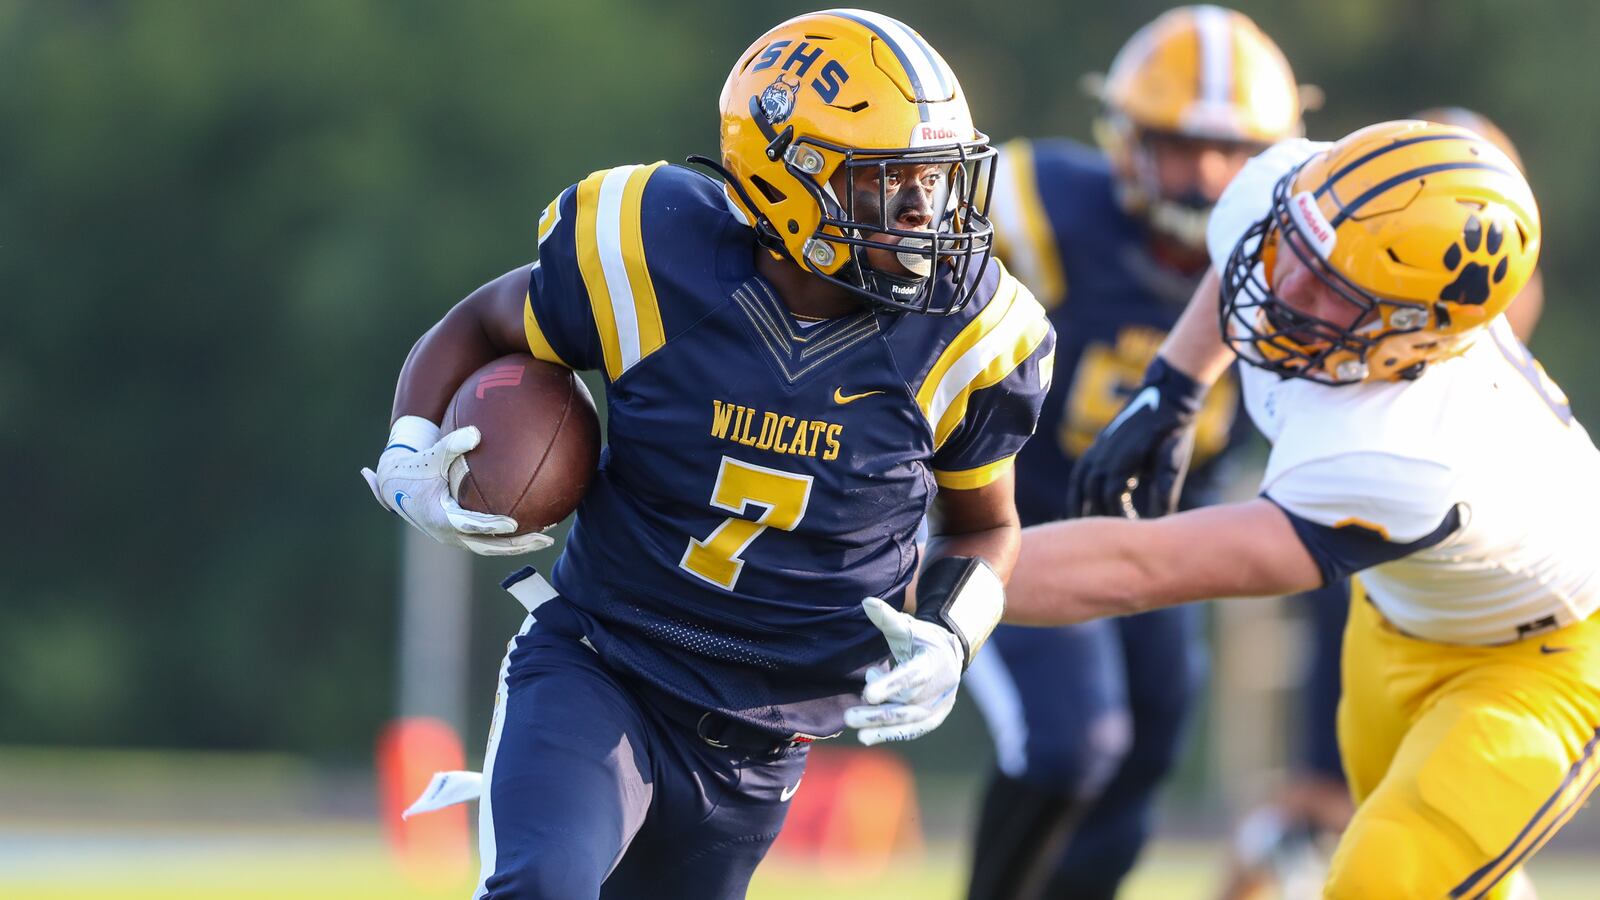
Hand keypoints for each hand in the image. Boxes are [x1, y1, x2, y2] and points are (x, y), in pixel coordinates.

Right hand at [361, 416, 552, 555]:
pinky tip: (533, 529)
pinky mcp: (459, 537)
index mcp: (439, 516)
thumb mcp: (431, 455)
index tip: (513, 524)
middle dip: (517, 545)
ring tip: (546, 538)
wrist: (394, 486)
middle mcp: (448, 533)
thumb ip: (453, 444)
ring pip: (490, 548)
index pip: (469, 525)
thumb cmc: (416, 468)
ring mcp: (454, 538)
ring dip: (518, 546)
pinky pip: (487, 542)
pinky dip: (509, 540)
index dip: (491, 526)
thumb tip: (476, 432)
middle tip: (544, 538)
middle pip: (487, 546)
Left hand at [844, 596, 962, 745]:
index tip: (868, 693)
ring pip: (906, 720)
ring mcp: (937, 705)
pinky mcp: (933, 718)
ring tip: (856, 730)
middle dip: (877, 713)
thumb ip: (887, 618)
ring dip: (880, 726)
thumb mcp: (907, 627)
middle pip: (905, 704)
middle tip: (849, 716)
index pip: (910, 675)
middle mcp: (937, 687)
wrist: (950, 656)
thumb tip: (866, 602)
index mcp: (931, 662)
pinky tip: (868, 737)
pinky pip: (912, 730)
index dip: (890, 685)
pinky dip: (890, 734)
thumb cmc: (922, 640)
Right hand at [1065, 357, 1202, 519]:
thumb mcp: (1174, 460)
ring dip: (1080, 506)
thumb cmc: (1173, 431)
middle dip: (1099, 516)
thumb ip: (1164, 489)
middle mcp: (1105, 453)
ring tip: (1083, 529)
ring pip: (1080, 483)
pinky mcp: (1098, 446)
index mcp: (1124, 458)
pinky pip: (1079, 472)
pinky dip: (1077, 491)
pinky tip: (1080, 506)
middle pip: (1092, 493)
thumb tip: (1162, 520)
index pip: (1110, 497)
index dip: (1118, 518)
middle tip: (1109, 537)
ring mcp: (1099, 448)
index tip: (1129, 532)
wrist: (1166, 396)